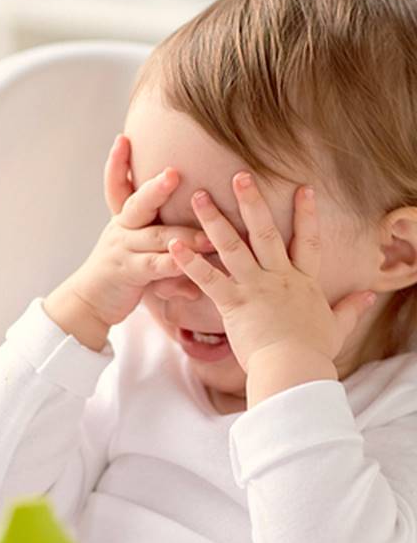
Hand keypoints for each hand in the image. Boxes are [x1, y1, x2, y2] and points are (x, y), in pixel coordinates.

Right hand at [45, 135, 213, 347]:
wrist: (90, 301)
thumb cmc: (120, 271)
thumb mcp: (137, 249)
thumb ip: (164, 240)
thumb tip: (181, 223)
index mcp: (123, 219)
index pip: (116, 186)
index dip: (117, 164)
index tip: (121, 139)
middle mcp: (121, 230)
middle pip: (137, 204)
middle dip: (156, 188)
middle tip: (173, 172)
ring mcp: (123, 251)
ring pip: (154, 237)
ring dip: (183, 234)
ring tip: (206, 234)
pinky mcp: (128, 273)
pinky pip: (154, 267)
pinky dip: (174, 266)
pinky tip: (189, 265)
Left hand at [167, 173, 375, 401]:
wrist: (294, 368)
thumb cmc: (313, 352)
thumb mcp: (337, 327)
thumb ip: (351, 308)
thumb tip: (370, 295)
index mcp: (302, 282)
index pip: (308, 241)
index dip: (307, 214)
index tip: (304, 188)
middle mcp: (278, 277)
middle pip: (265, 232)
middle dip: (251, 201)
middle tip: (239, 175)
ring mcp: (254, 287)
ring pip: (232, 246)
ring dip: (213, 220)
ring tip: (197, 196)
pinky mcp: (233, 302)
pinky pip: (207, 278)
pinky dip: (189, 261)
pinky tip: (172, 245)